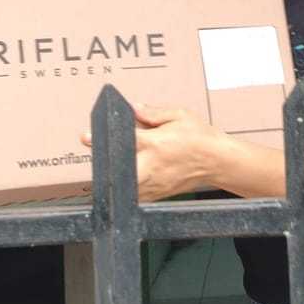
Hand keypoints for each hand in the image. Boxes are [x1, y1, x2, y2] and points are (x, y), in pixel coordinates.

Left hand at [81, 103, 221, 201]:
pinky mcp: (157, 194)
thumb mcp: (180, 115)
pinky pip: (134, 194)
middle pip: (117, 171)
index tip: (85, 137)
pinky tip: (126, 177)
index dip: (102, 138)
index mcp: (157, 144)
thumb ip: (153, 113)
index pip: (125, 141)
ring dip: (113, 177)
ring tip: (109, 165)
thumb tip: (133, 109)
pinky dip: (126, 187)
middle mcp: (153, 166)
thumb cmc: (201, 137)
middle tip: (97, 153)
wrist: (219, 162)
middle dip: (103, 164)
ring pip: (123, 186)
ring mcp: (154, 183)